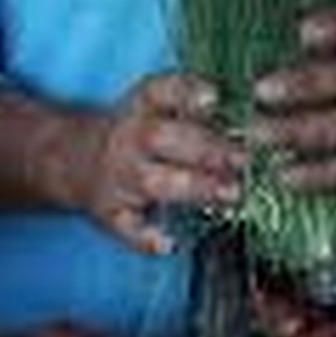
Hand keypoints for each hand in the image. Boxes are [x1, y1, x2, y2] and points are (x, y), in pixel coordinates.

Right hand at [60, 74, 248, 255]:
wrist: (76, 158)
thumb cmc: (138, 132)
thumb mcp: (155, 106)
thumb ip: (195, 107)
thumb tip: (259, 115)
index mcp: (142, 106)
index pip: (161, 91)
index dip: (187, 93)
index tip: (214, 97)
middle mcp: (129, 138)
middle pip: (162, 138)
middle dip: (206, 149)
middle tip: (244, 160)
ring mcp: (119, 176)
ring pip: (153, 181)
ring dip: (193, 187)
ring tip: (232, 195)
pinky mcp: (111, 212)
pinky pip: (126, 227)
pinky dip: (145, 238)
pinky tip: (168, 245)